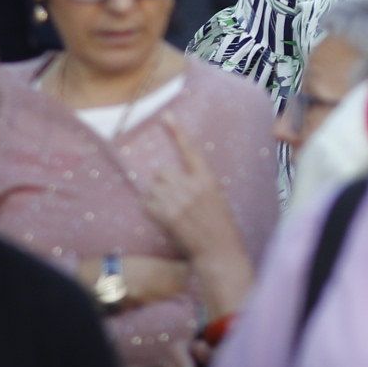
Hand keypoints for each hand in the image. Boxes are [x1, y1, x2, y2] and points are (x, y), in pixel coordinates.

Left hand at [135, 122, 253, 289]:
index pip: (190, 149)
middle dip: (163, 183)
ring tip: (168, 210)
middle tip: (171, 198)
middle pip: (162, 172)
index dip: (177, 132)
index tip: (166, 116)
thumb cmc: (220, 225)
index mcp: (207, 178)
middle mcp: (191, 186)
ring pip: (153, 188)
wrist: (218, 250)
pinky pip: (147, 204)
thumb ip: (198, 183)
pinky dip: (151, 209)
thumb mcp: (216, 197)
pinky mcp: (167, 215)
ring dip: (156, 196)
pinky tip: (162, 218)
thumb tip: (178, 177)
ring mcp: (178, 201)